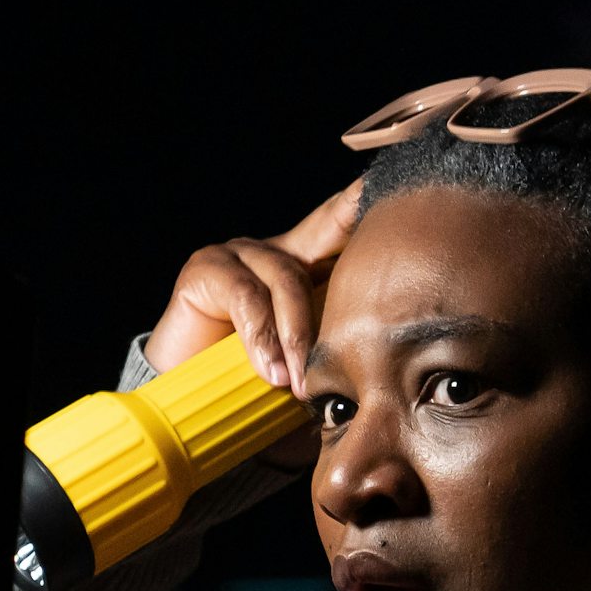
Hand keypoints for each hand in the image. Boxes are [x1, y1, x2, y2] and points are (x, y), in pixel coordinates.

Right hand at [143, 178, 362, 398]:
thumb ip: (334, 346)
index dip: (370, 209)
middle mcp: (275, 251)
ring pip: (287, 281)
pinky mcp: (206, 269)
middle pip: (326, 228)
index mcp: (306, 266)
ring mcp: (240, 255)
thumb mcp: (306, 364)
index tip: (402, 190)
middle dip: (353, 217)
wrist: (188, 400)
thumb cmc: (254, 385)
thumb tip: (384, 352)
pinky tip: (269, 371)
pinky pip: (246, 297)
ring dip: (296, 336)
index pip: (345, 231)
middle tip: (378, 223)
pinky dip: (260, 337)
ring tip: (297, 383)